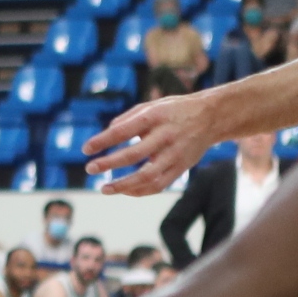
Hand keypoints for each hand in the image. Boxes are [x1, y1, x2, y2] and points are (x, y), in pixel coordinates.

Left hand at [83, 91, 216, 194]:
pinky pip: (159, 184)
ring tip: (104, 189)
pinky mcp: (182, 167)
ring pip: (147, 176)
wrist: (212, 117)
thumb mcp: (151, 105)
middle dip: (109, 163)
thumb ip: (127, 118)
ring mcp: (175, 154)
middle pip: (133, 154)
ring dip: (123, 185)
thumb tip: (106, 133)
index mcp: (154, 117)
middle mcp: (165, 136)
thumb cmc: (174, 111)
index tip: (85, 149)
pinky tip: (124, 191)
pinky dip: (140, 191)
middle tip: (90, 168)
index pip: (123, 130)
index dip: (103, 140)